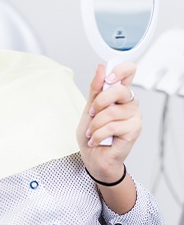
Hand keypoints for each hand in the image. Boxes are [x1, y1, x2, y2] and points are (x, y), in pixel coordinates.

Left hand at [76, 62, 140, 182]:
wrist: (93, 157)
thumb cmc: (92, 132)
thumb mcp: (89, 107)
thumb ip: (95, 88)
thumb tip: (101, 67)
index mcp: (119, 93)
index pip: (129, 71)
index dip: (120, 70)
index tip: (108, 78)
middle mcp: (130, 102)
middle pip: (120, 89)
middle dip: (99, 102)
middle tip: (91, 113)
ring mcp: (134, 116)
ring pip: (112, 111)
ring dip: (95, 123)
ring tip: (91, 131)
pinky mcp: (134, 129)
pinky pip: (113, 126)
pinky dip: (98, 134)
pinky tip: (96, 139)